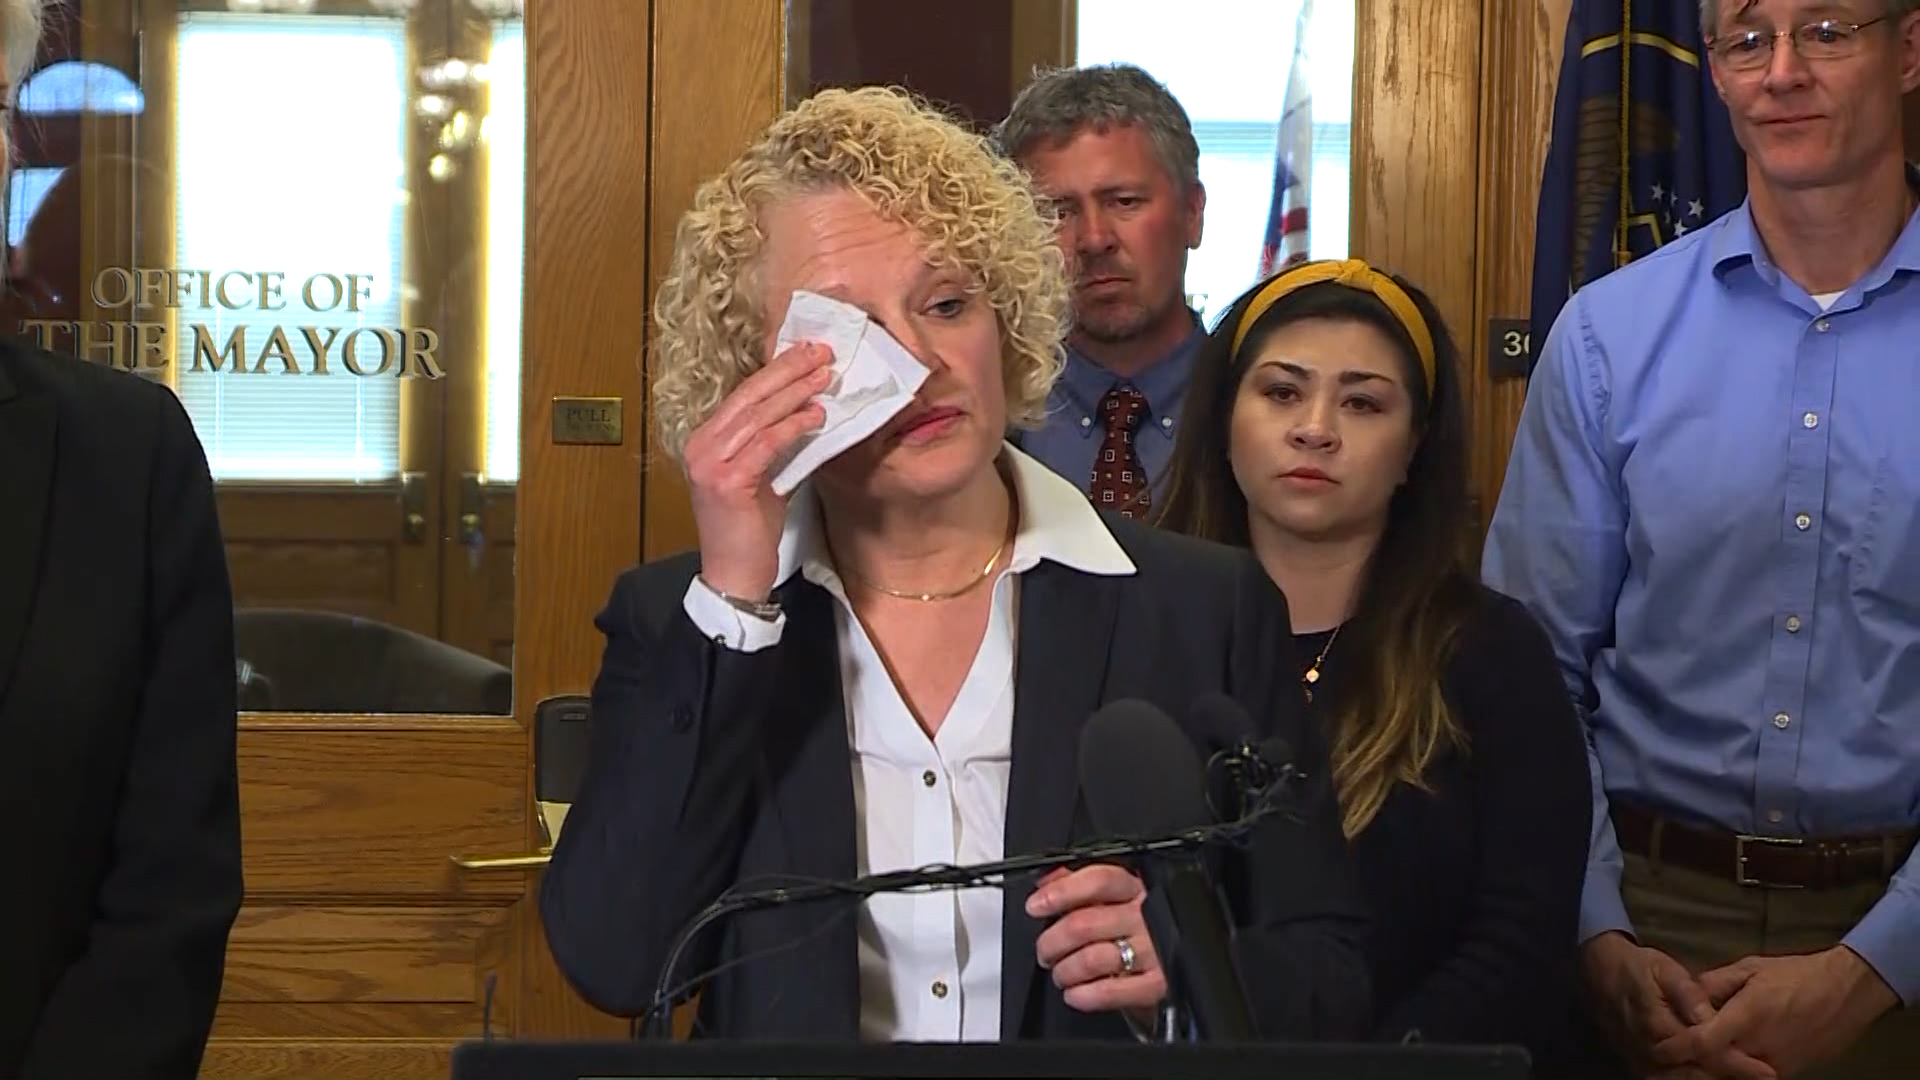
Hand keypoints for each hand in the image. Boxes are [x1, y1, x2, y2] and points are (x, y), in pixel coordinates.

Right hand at [682, 342, 831, 599]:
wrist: (734, 575)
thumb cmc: (750, 530)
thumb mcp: (763, 476)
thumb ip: (775, 444)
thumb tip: (809, 410)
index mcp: (705, 441)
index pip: (743, 396)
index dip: (776, 371)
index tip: (806, 353)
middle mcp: (701, 447)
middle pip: (748, 397)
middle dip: (787, 371)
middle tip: (821, 352)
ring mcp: (709, 464)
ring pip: (757, 415)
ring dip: (795, 393)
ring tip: (825, 377)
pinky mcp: (726, 482)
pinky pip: (765, 443)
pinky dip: (792, 426)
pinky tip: (816, 416)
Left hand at [1028, 865, 1164, 1022]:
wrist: (1184, 960)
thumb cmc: (1139, 926)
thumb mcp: (1117, 896)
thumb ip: (1081, 883)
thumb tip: (1046, 881)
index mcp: (1136, 888)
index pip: (1098, 881)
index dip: (1061, 892)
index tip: (1036, 905)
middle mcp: (1146, 917)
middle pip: (1083, 925)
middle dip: (1051, 942)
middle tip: (1045, 951)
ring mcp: (1154, 951)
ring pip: (1090, 959)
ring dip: (1064, 971)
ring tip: (1061, 974)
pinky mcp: (1157, 985)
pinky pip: (1109, 992)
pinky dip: (1083, 995)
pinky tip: (1075, 993)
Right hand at [1582, 931, 1774, 1079]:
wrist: (1601, 972)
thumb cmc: (1639, 968)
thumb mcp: (1665, 970)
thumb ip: (1688, 993)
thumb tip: (1711, 1016)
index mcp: (1658, 1026)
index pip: (1704, 1053)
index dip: (1737, 1064)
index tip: (1767, 1071)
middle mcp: (1649, 1051)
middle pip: (1696, 1076)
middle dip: (1730, 1078)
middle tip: (1764, 1077)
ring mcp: (1641, 1061)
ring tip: (1743, 1077)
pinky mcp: (1640, 1065)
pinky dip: (1693, 1079)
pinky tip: (1713, 1076)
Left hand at [1649, 947, 1896, 1078]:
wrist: (1846, 993)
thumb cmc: (1797, 975)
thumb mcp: (1750, 968)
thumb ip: (1714, 983)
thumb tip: (1686, 993)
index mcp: (1747, 1017)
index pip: (1702, 1043)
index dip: (1676, 1047)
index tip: (1658, 1046)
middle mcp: (1759, 1047)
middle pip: (1712, 1066)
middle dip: (1687, 1062)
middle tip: (1664, 1055)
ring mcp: (1775, 1064)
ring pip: (1731, 1075)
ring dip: (1708, 1068)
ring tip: (1688, 1056)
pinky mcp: (1787, 1072)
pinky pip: (1749, 1077)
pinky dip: (1731, 1070)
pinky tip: (1718, 1059)